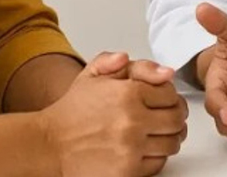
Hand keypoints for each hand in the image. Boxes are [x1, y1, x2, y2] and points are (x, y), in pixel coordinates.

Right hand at [39, 51, 187, 176]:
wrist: (50, 144)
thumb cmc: (72, 111)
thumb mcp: (92, 74)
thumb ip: (120, 62)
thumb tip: (161, 70)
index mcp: (128, 93)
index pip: (171, 93)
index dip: (169, 95)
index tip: (164, 99)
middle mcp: (133, 121)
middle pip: (176, 119)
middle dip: (175, 116)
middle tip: (167, 116)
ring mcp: (131, 148)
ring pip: (172, 142)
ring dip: (169, 137)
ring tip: (157, 133)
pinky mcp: (128, 172)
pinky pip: (158, 163)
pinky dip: (157, 156)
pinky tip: (146, 148)